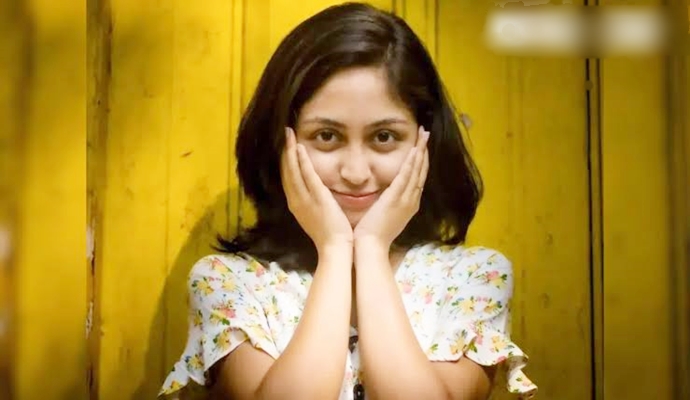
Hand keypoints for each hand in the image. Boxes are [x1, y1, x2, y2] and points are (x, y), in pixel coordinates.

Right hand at [280, 127, 353, 253]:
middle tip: (284, 134)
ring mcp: (305, 199)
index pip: (288, 178)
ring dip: (290, 151)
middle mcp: (296, 201)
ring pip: (293, 171)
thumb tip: (316, 194)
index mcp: (296, 205)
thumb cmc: (330, 236)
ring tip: (288, 135)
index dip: (285, 161)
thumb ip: (314, 204)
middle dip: (284, 151)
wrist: (335, 248)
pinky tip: (300, 148)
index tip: (285, 146)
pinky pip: (307, 176)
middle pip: (286, 171)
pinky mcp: (317, 198)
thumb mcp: (317, 216)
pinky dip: (302, 161)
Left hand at [353, 126, 429, 248]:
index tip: (422, 147)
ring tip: (424, 135)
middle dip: (424, 151)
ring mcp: (406, 199)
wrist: (370, 246)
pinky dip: (412, 163)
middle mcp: (412, 201)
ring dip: (421, 151)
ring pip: (417, 170)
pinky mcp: (396, 198)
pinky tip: (415, 150)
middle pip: (422, 171)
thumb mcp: (386, 216)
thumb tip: (385, 195)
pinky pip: (406, 176)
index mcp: (409, 205)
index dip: (421, 162)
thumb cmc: (373, 234)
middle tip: (426, 134)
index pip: (418, 178)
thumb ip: (388, 204)